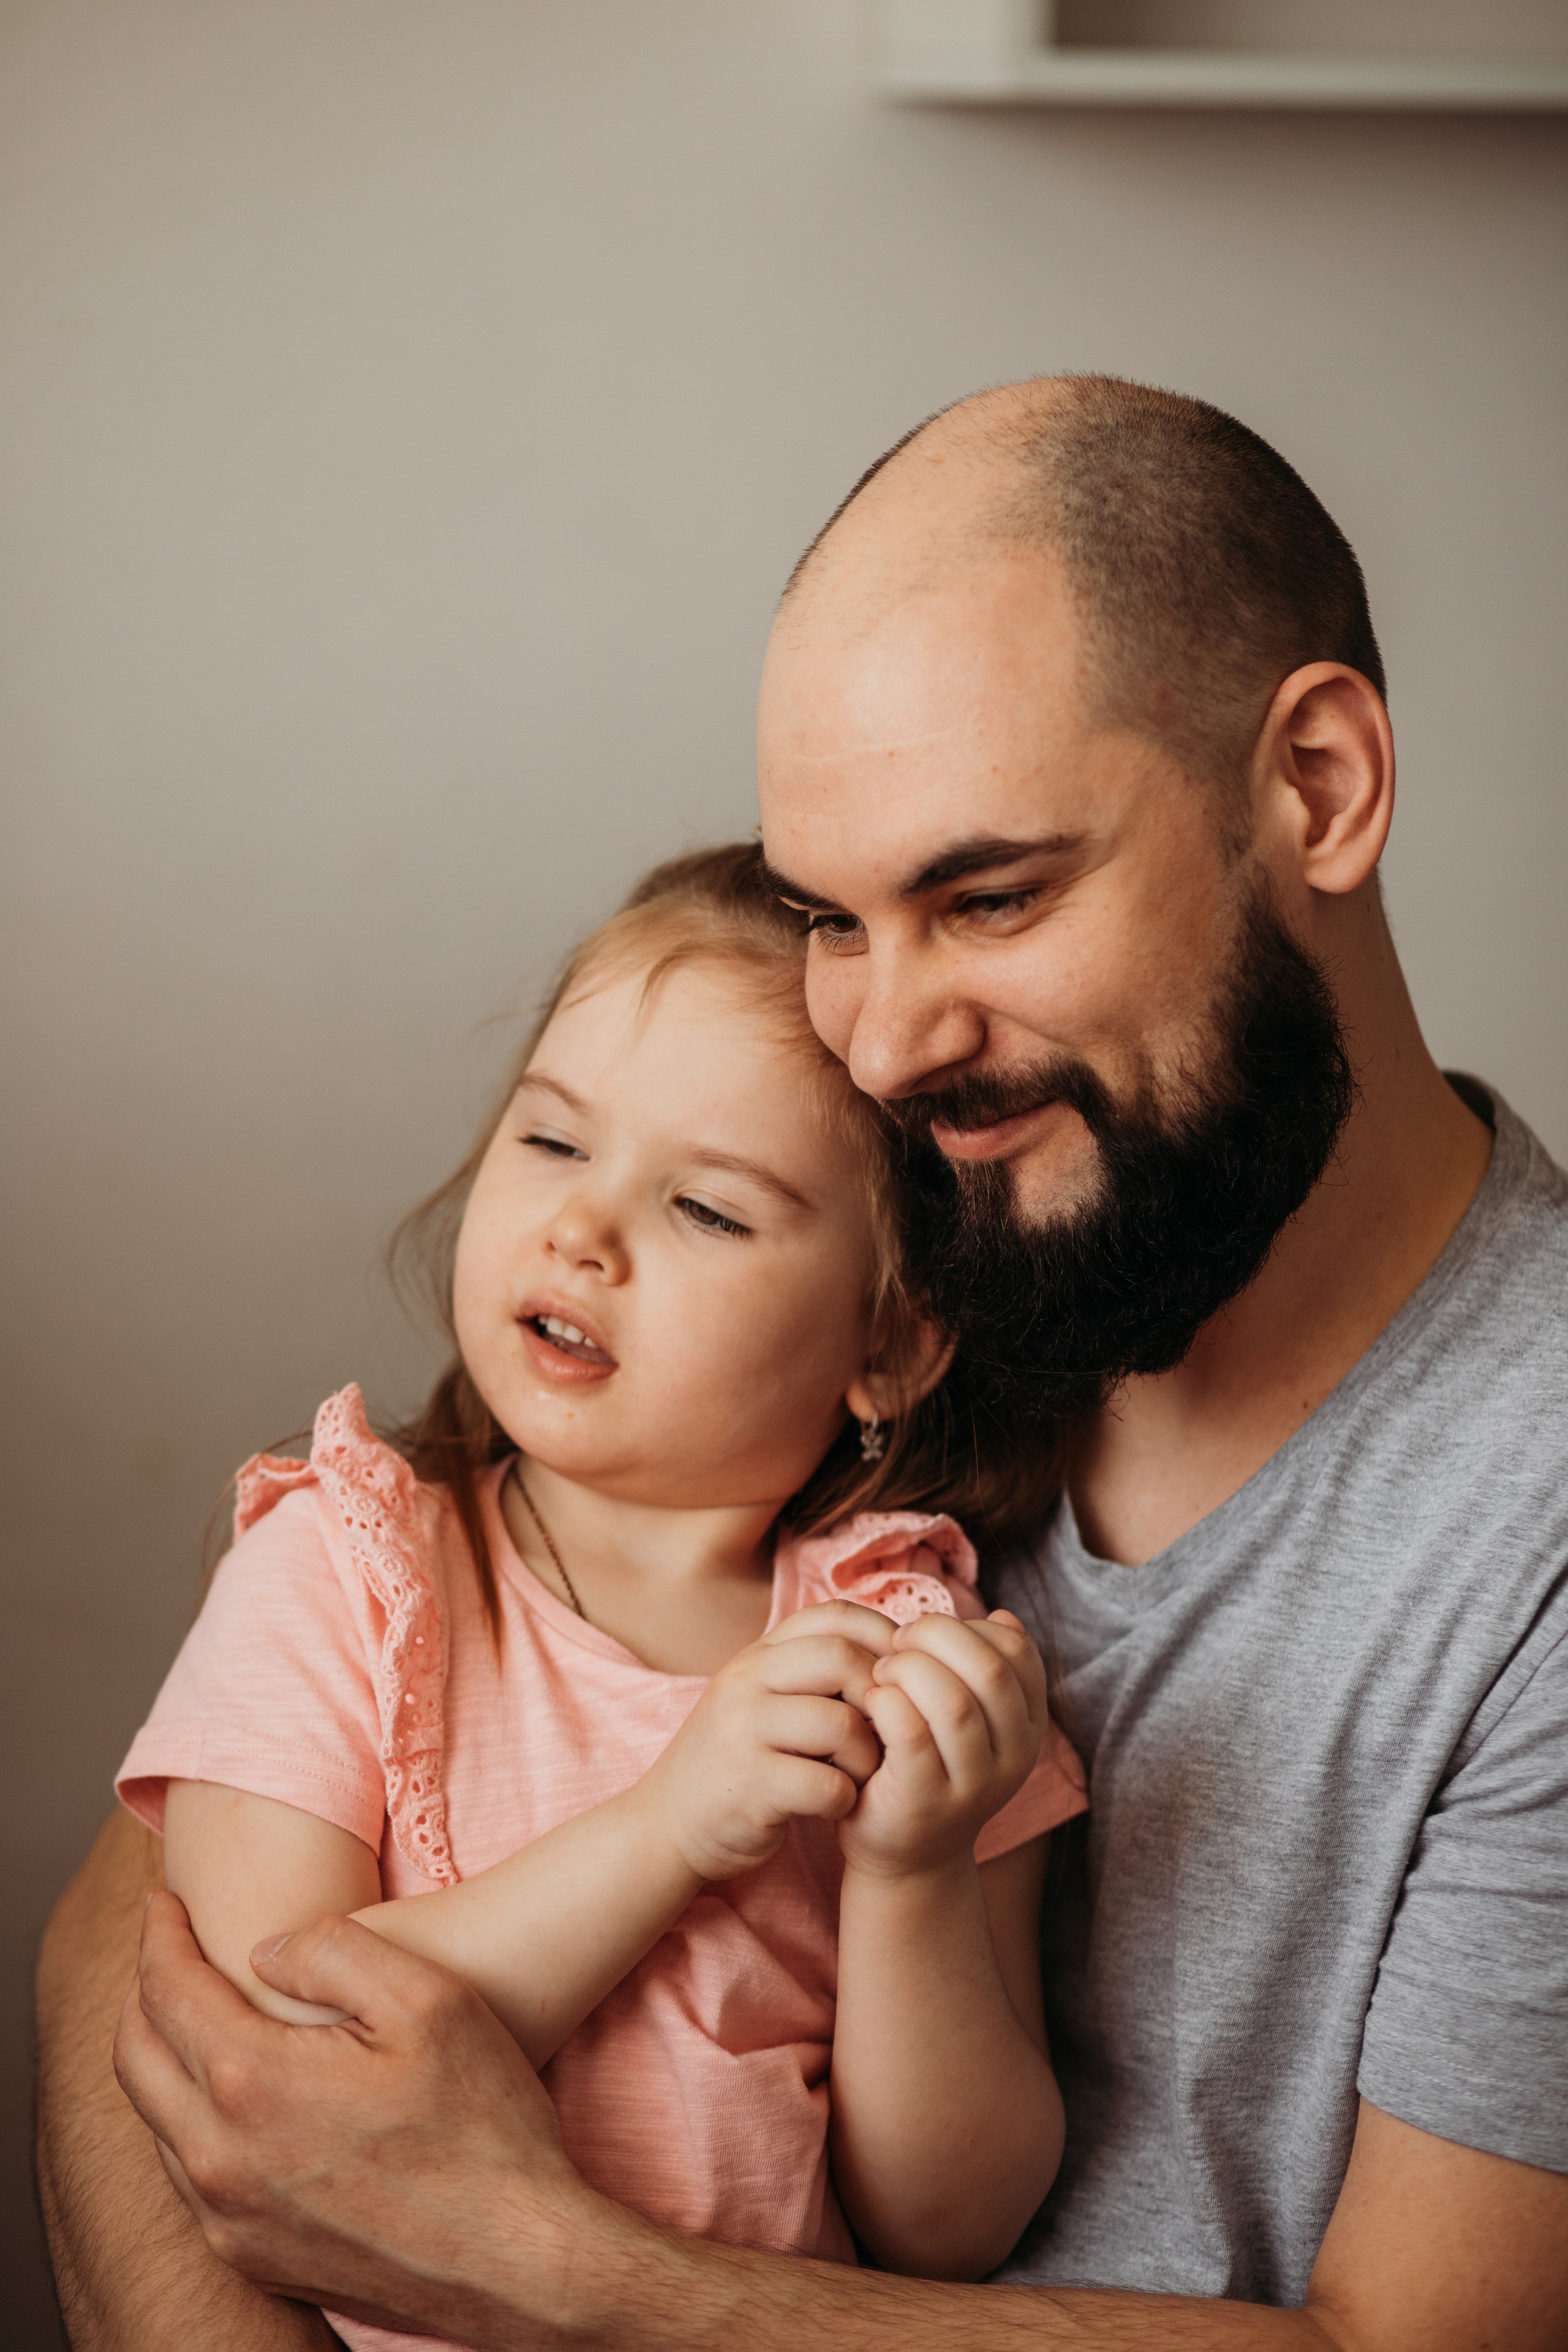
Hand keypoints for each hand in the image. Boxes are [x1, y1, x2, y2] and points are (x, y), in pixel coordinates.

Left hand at [114, 1892, 600, 2344]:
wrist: (516, 2259)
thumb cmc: (482, 2122)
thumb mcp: (429, 1998)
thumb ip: (334, 1951)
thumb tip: (264, 1951)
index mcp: (254, 2084)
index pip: (166, 1991)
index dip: (158, 1934)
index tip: (163, 1902)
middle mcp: (220, 2161)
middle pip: (136, 2057)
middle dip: (142, 1991)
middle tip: (166, 1949)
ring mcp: (230, 2220)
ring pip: (156, 2121)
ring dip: (163, 2058)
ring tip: (197, 2015)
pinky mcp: (252, 2259)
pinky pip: (190, 2177)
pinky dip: (189, 2120)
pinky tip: (234, 2098)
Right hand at [637, 1601, 893, 1880]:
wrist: (669, 1823)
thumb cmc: (737, 1759)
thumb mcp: (762, 1698)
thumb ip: (810, 1671)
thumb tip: (895, 1653)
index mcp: (757, 1655)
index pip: (835, 1615)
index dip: (882, 1638)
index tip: (900, 1676)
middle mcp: (746, 1682)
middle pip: (843, 1659)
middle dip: (880, 1697)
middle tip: (885, 1733)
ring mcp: (744, 1732)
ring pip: (842, 1724)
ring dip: (867, 1757)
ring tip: (858, 1775)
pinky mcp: (751, 1787)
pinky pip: (828, 1784)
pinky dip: (846, 1800)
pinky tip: (834, 1807)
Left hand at [838, 1609, 1046, 1879]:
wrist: (905, 1856)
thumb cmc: (929, 1766)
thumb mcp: (971, 1719)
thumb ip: (983, 1669)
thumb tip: (1001, 1617)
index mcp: (1028, 1728)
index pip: (1017, 1651)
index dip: (968, 1627)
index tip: (929, 1636)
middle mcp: (1014, 1759)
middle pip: (989, 1669)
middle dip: (935, 1637)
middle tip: (898, 1643)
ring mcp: (973, 1786)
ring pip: (952, 1701)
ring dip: (907, 1669)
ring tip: (882, 1672)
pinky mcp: (925, 1802)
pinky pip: (911, 1733)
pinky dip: (886, 1702)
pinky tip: (870, 1701)